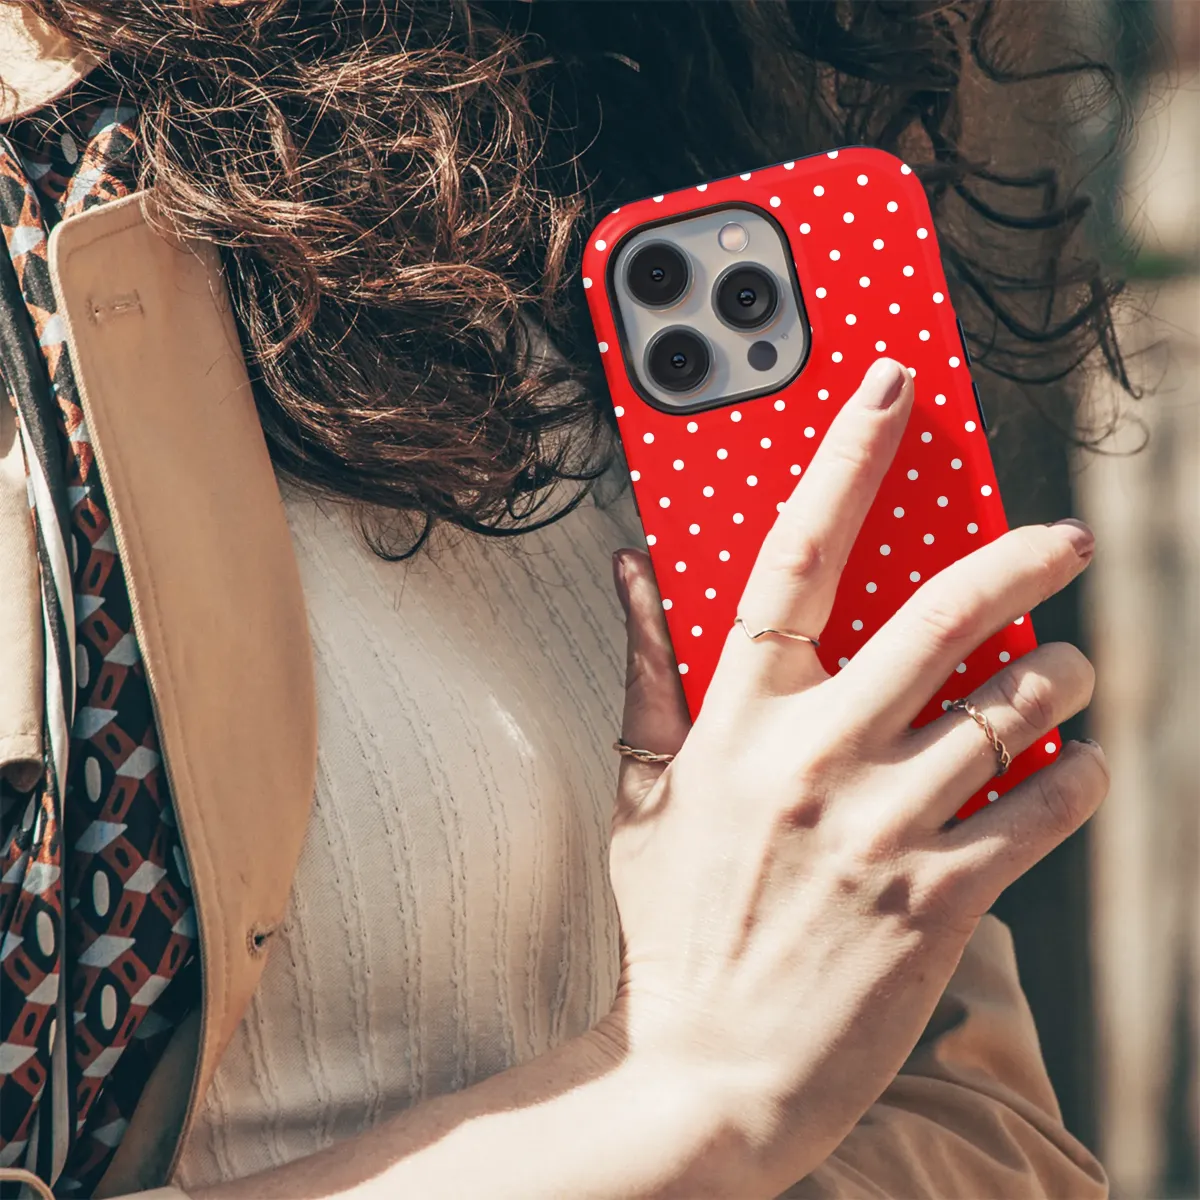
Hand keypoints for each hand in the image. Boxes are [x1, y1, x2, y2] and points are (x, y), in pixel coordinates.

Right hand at [604, 358, 1106, 1195]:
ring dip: (1062, 681)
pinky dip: (1077, 775)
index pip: (794, 558)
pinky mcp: (940, 899)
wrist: (708, 1072)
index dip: (845, 460)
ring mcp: (881, 828)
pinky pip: (1040, 808)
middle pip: (940, 617)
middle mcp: (813, 759)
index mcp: (736, 722)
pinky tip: (1075, 766)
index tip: (891, 390)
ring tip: (1071, 675)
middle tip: (1064, 538)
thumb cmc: (673, 923)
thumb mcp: (642, 793)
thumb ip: (645, 672)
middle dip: (1021, 560)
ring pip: (1011, 710)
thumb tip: (629, 569)